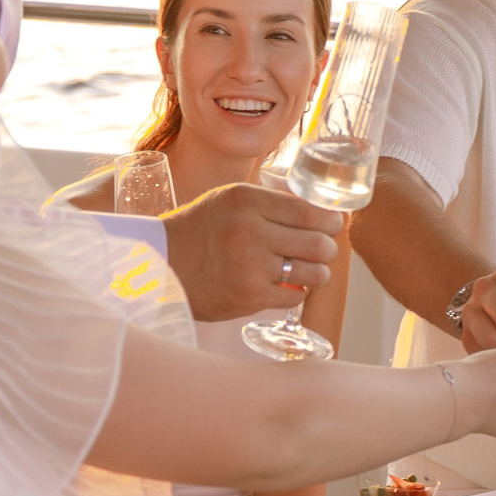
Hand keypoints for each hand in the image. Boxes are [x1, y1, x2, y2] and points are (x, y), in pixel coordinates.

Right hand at [161, 182, 342, 322]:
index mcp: (246, 201)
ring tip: (308, 268)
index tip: (334, 224)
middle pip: (318, 243)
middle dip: (327, 248)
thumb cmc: (201, 229)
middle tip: (322, 249)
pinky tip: (286, 284)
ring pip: (313, 272)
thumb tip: (323, 211)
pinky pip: (295, 296)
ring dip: (317, 272)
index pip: (309, 211)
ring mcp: (249, 266)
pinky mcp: (248, 296)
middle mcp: (248, 231)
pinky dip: (297, 291)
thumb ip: (272, 201)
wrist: (161, 264)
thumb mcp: (231, 199)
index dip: (331, 221)